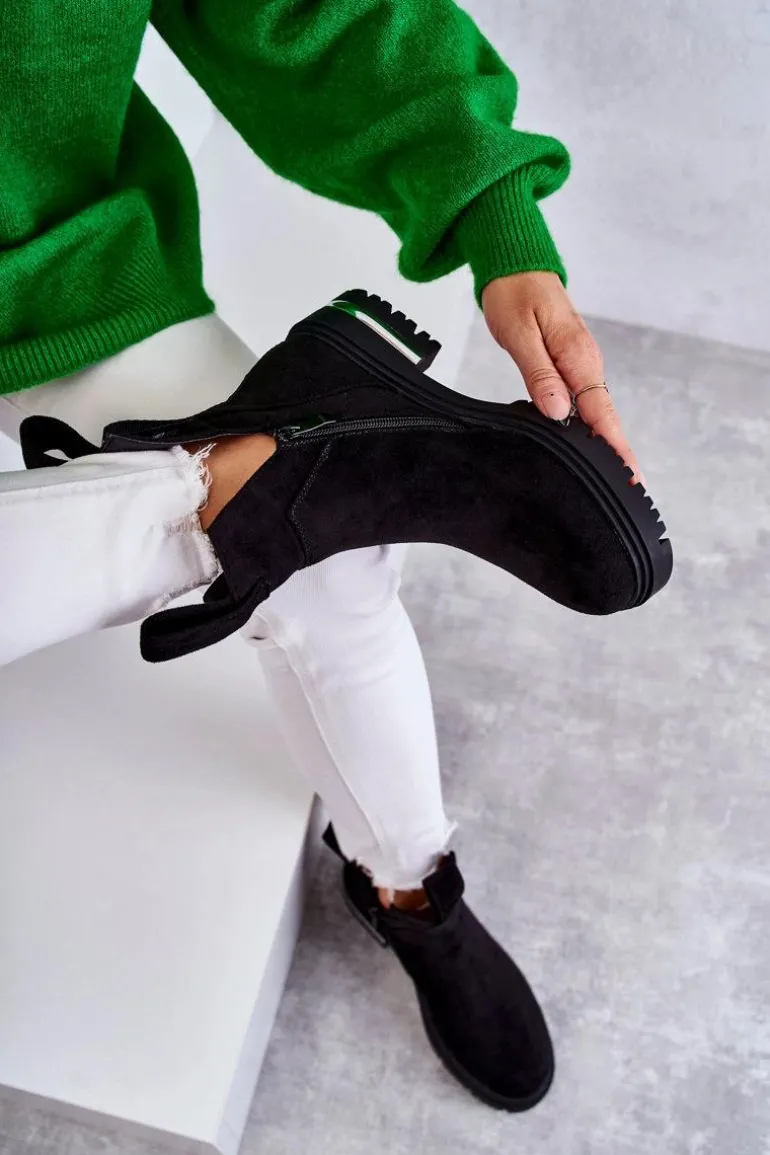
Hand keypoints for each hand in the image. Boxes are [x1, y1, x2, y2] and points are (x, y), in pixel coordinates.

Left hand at [482, 272, 643, 484]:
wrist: (515, 263)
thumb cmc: (514, 292)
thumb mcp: (519, 333)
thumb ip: (539, 373)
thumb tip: (558, 411)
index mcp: (577, 356)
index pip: (600, 411)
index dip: (614, 446)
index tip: (629, 474)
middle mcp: (585, 362)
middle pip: (604, 417)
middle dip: (616, 452)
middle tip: (630, 488)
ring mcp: (580, 363)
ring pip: (595, 411)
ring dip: (602, 442)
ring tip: (612, 477)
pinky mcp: (570, 363)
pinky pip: (584, 399)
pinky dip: (588, 424)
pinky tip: (586, 444)